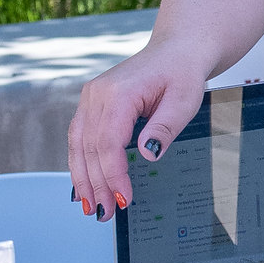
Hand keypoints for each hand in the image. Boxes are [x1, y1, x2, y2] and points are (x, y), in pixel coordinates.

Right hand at [68, 42, 213, 218]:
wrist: (178, 50)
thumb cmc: (183, 71)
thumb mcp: (185, 99)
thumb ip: (165, 127)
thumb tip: (148, 153)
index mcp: (118, 93)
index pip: (108, 143)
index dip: (113, 175)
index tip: (123, 198)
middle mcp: (97, 94)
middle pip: (89, 148)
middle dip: (96, 184)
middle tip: (104, 212)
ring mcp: (91, 98)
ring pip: (78, 144)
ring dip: (83, 177)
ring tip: (89, 205)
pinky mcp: (93, 103)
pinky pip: (80, 136)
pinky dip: (81, 161)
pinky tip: (83, 182)